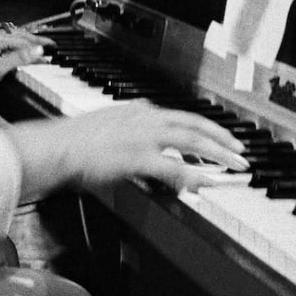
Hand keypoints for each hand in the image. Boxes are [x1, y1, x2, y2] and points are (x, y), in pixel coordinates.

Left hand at [0, 28, 46, 97]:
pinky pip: (2, 44)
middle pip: (18, 36)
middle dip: (34, 41)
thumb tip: (37, 51)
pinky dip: (13, 47)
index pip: (24, 40)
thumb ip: (19, 59)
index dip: (39, 46)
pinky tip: (14, 52)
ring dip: (23, 43)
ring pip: (10, 39)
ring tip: (35, 47)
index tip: (52, 49)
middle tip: (48, 45)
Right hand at [10, 101, 248, 202]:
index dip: (204, 127)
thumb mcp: (103, 131)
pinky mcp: (137, 157)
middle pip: (192, 125)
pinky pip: (173, 167)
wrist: (54, 148)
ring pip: (190, 141)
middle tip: (241, 151)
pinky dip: (193, 175)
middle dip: (221, 137)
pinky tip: (206, 183)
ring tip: (235, 165)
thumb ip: (125, 135)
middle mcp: (142, 119)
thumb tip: (139, 151)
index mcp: (135, 111)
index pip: (179, 116)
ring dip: (217, 153)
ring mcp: (142, 137)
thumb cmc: (70, 145)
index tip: (220, 136)